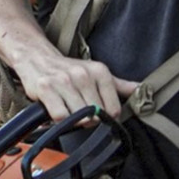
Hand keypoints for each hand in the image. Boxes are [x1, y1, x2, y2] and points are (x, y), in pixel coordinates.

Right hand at [11, 50, 133, 120]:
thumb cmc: (67, 69)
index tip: (97, 114)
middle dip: (89, 120)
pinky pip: (60, 116)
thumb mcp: (96, 73)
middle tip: (80, 113)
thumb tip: (143, 91)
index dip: (106, 118)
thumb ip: (120, 85)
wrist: (35, 57)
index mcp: (99, 71)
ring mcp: (63, 81)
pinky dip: (59, 120)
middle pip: (96, 115)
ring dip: (74, 121)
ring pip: (78, 117)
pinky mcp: (46, 88)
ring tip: (68, 111)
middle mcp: (82, 75)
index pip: (113, 109)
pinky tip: (56, 110)